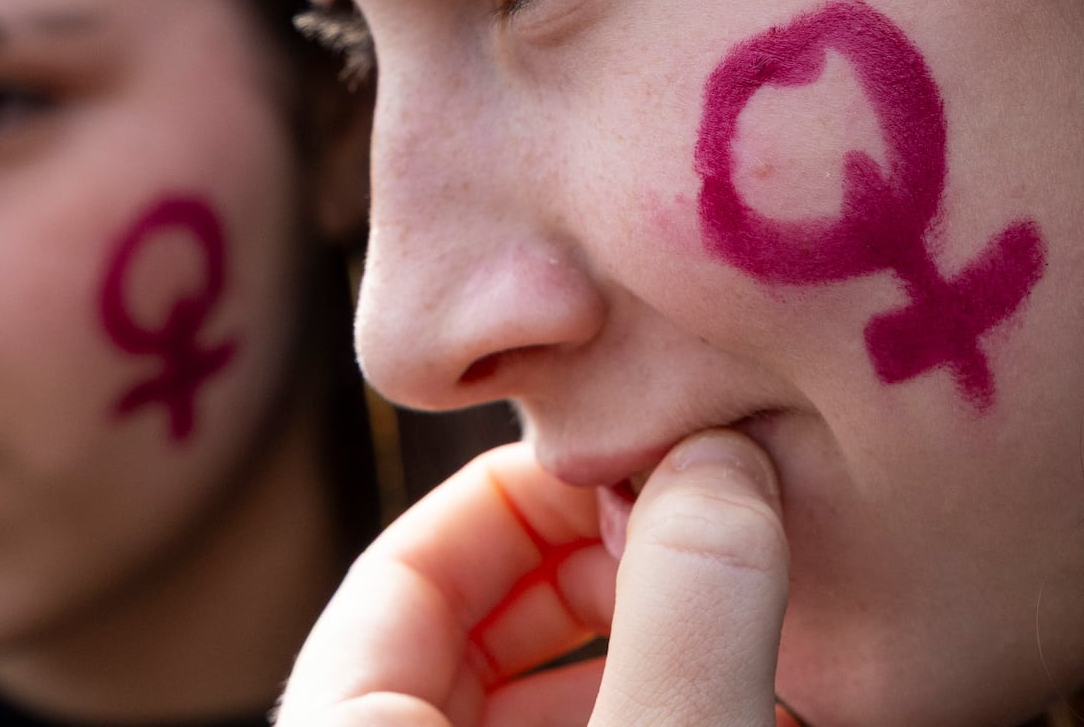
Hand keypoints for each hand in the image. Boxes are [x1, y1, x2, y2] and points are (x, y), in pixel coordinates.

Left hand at [275, 431, 790, 726]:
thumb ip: (682, 620)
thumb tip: (722, 464)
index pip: (407, 565)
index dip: (528, 493)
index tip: (644, 467)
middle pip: (476, 622)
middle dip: (603, 564)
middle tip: (711, 536)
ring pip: (536, 694)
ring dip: (648, 641)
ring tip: (749, 613)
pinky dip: (657, 706)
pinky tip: (760, 693)